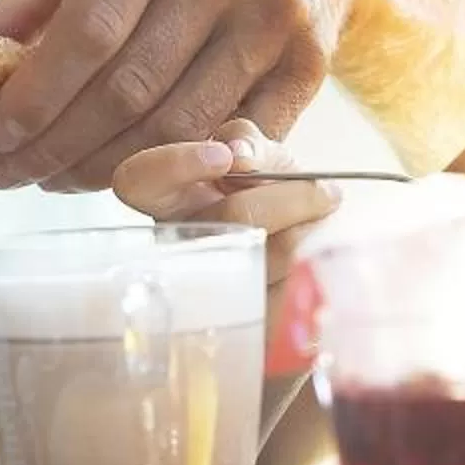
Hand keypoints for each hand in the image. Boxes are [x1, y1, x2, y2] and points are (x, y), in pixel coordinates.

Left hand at [0, 0, 362, 191]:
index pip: (89, 30)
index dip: (37, 96)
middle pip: (130, 88)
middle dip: (59, 145)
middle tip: (13, 173)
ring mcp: (275, 14)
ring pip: (180, 126)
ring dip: (110, 170)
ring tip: (61, 177)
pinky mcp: (311, 62)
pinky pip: (234, 142)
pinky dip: (182, 173)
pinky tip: (138, 177)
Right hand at [111, 122, 340, 296]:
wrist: (303, 246)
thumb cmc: (268, 190)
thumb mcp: (256, 152)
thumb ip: (245, 141)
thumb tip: (241, 156)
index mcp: (169, 201)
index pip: (138, 181)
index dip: (176, 165)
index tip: (224, 157)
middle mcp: (183, 248)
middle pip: (233, 216)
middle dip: (289, 195)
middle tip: (324, 191)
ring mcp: (214, 292)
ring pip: (277, 251)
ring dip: (315, 225)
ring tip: (326, 216)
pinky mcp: (255, 323)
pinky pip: (301, 289)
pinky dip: (323, 259)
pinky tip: (323, 250)